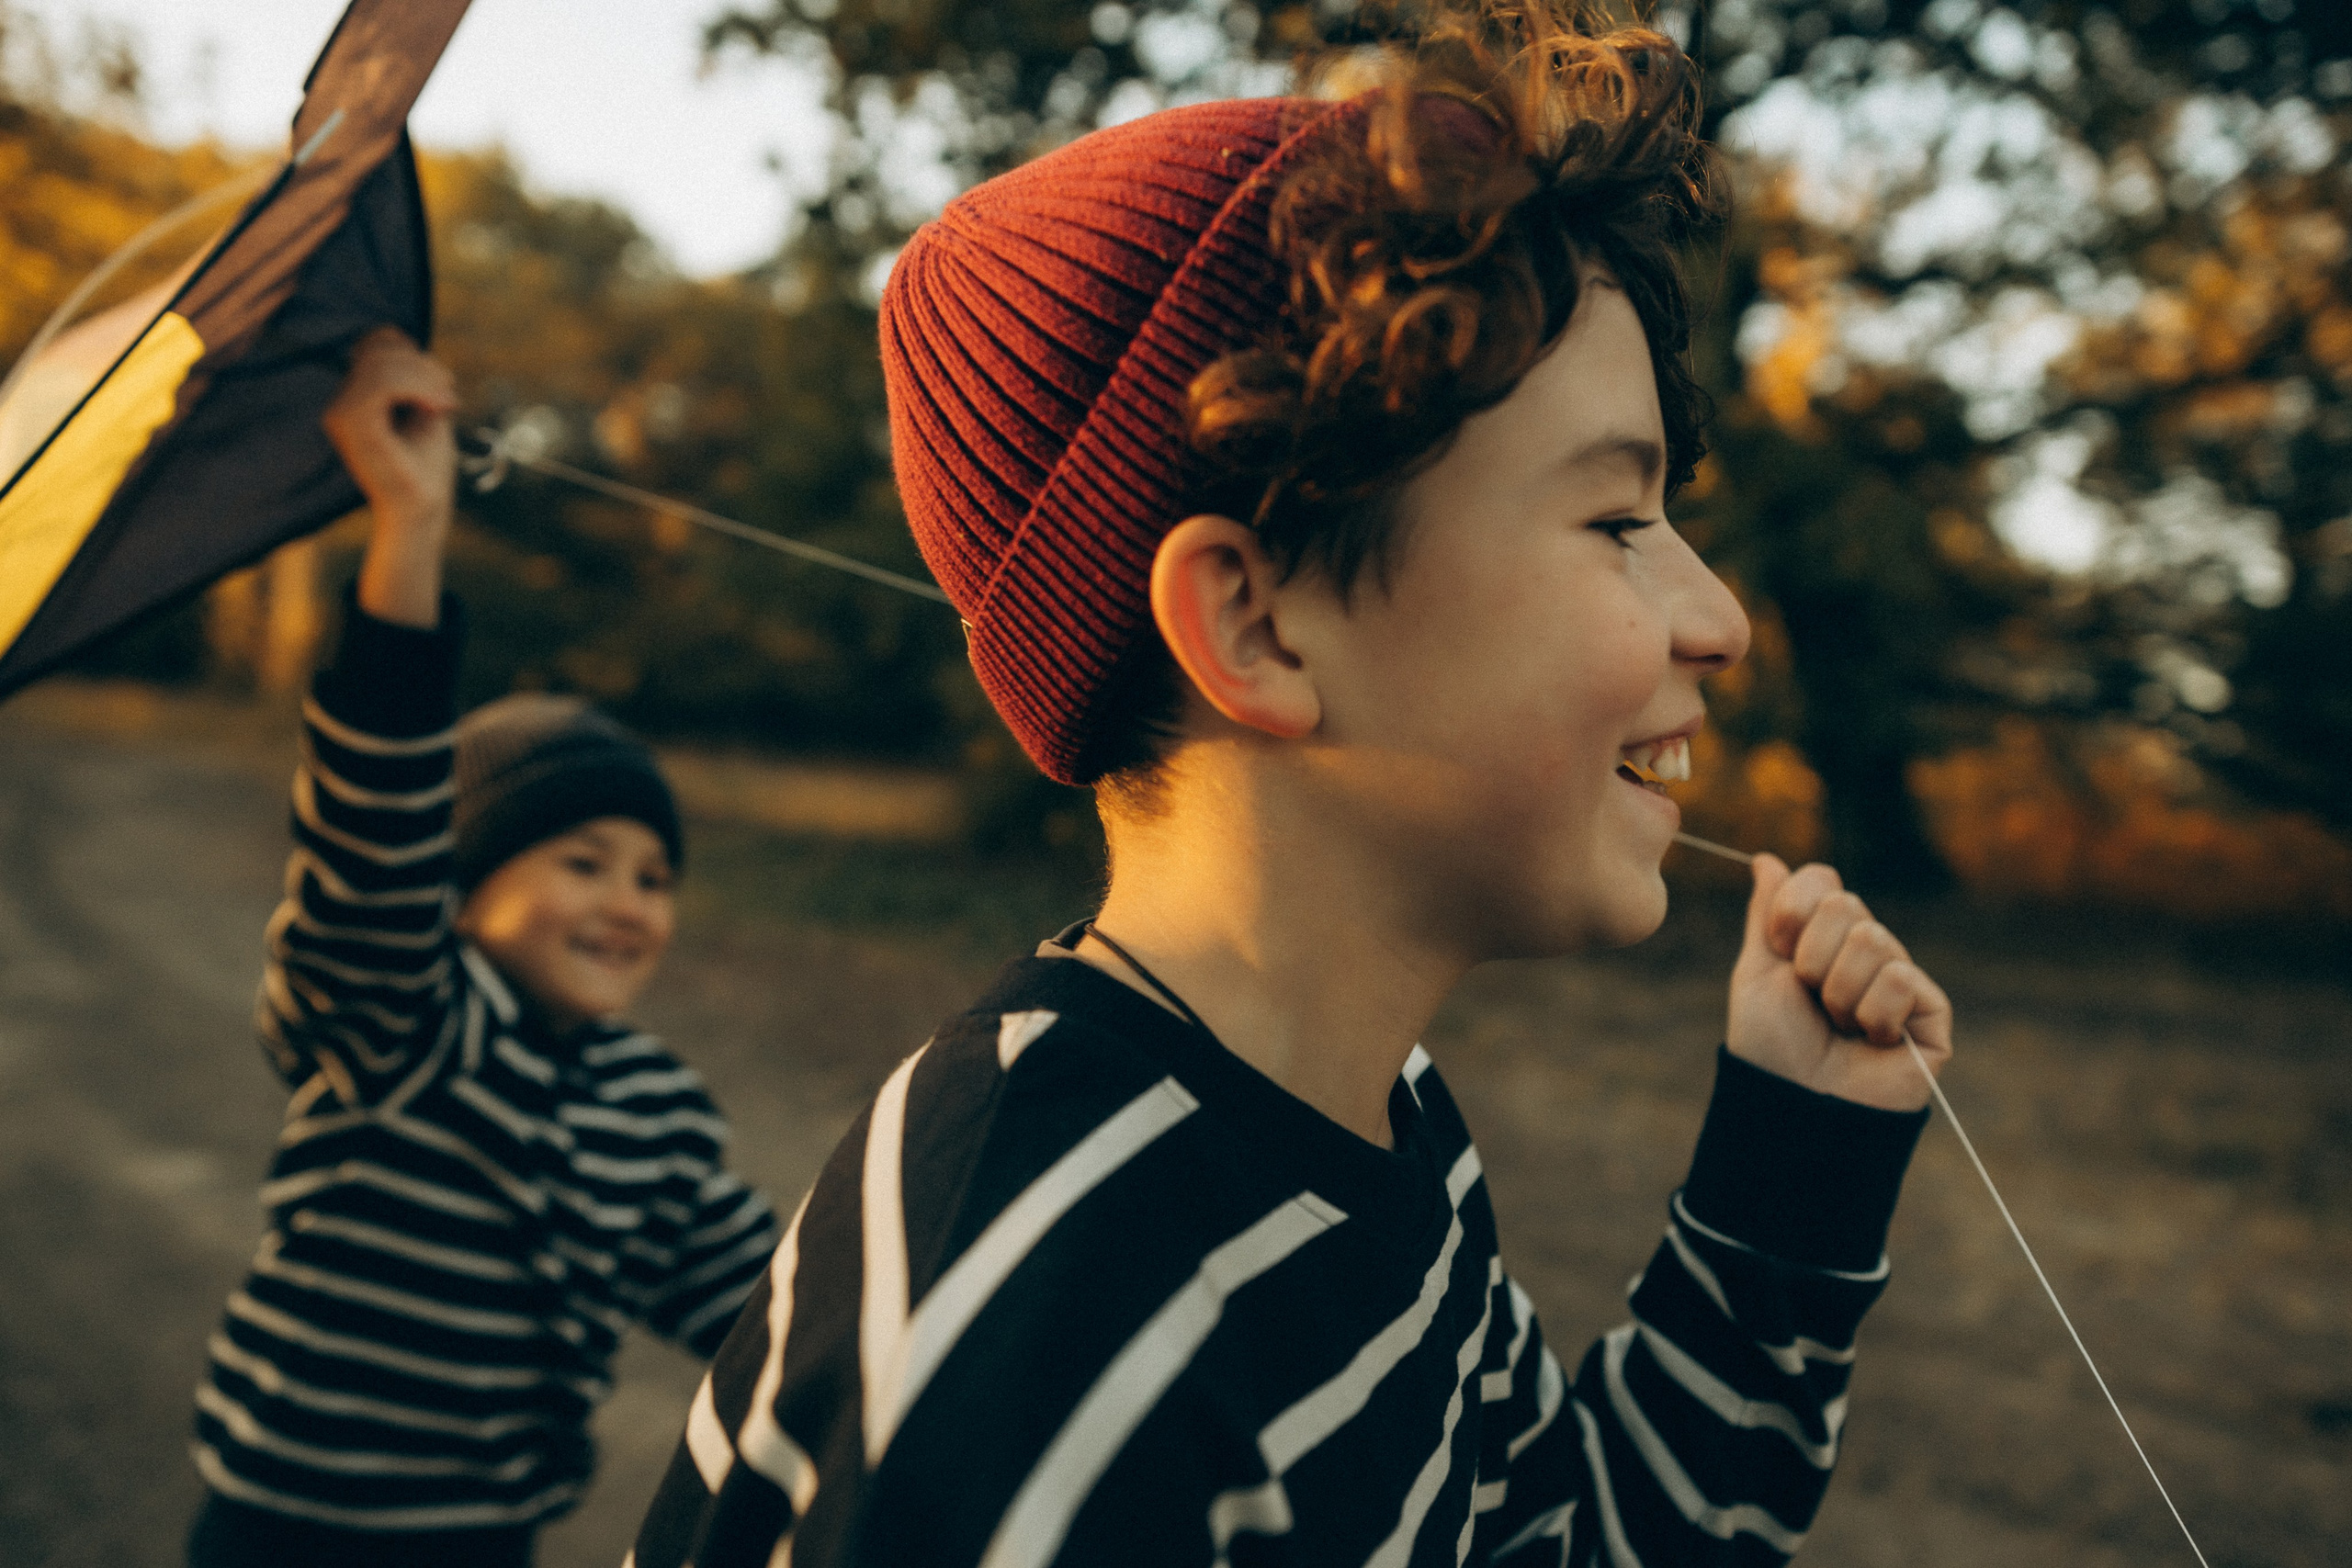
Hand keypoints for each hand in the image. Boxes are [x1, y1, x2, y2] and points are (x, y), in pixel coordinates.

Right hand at [324, 327, 457, 628]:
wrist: (421, 510)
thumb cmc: (425, 466)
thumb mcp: (423, 407)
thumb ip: (410, 375)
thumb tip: (398, 338)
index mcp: (354, 397)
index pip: (376, 343)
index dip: (414, 351)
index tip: (442, 384)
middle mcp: (340, 403)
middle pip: (381, 348)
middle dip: (425, 364)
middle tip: (449, 395)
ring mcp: (341, 412)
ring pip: (383, 362)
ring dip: (426, 377)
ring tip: (446, 403)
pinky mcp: (353, 424)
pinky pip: (382, 383)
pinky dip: (418, 387)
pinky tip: (436, 408)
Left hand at [1726, 854, 1953, 1111]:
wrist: (1794, 1105)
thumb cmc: (1770, 1046)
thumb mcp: (1756, 972)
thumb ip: (1766, 915)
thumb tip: (1766, 859)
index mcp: (1824, 938)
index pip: (1823, 882)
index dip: (1793, 911)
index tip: (1779, 948)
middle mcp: (1867, 953)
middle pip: (1846, 907)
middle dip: (1812, 957)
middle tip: (1810, 999)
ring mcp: (1902, 982)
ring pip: (1873, 942)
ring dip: (1839, 993)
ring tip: (1839, 1027)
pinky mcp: (1932, 1014)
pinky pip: (1902, 980)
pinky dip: (1873, 1014)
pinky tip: (1871, 1042)